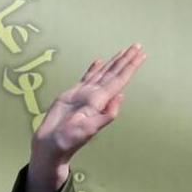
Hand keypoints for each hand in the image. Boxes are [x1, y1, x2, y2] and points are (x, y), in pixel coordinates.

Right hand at [28, 43, 145, 191]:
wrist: (51, 145)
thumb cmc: (68, 140)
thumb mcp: (89, 130)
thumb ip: (106, 115)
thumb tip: (121, 96)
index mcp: (100, 101)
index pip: (119, 79)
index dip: (130, 66)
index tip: (140, 54)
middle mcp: (95, 95)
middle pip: (113, 73)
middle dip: (126, 60)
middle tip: (137, 45)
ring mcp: (84, 94)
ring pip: (102, 73)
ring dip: (113, 62)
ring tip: (124, 51)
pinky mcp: (72, 95)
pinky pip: (86, 78)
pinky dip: (93, 69)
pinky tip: (99, 62)